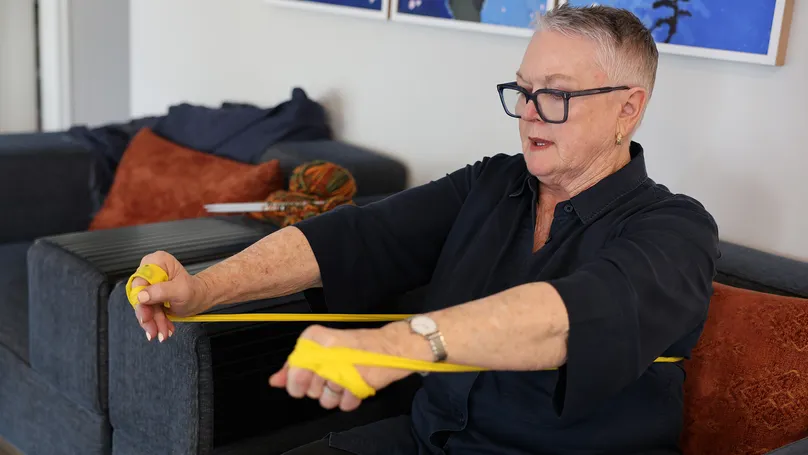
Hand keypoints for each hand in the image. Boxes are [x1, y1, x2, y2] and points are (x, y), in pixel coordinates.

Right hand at [131, 250, 209, 341]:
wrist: (200, 298)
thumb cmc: (194, 291)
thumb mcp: (180, 290)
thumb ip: (161, 291)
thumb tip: (141, 296)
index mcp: (158, 262)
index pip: (139, 280)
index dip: (140, 298)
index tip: (145, 314)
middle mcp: (150, 271)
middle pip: (139, 295)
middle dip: (148, 315)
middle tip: (153, 330)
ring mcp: (149, 284)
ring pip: (143, 307)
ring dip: (152, 322)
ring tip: (162, 333)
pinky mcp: (149, 296)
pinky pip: (147, 310)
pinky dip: (155, 322)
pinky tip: (163, 329)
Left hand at [269, 324, 414, 410]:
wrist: (393, 346)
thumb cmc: (359, 345)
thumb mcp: (323, 347)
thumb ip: (295, 365)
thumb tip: (275, 381)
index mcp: (315, 338)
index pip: (293, 368)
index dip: (302, 376)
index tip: (314, 372)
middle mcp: (325, 352)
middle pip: (306, 388)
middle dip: (319, 387)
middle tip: (333, 374)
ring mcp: (340, 369)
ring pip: (324, 399)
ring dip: (335, 394)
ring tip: (347, 379)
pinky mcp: (356, 384)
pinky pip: (342, 405)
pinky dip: (349, 399)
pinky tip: (356, 385)